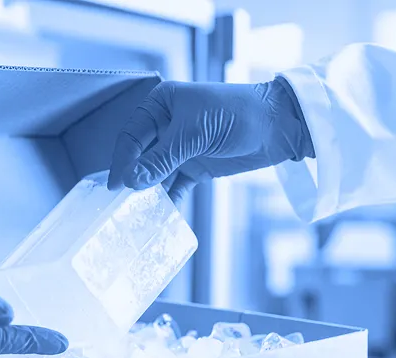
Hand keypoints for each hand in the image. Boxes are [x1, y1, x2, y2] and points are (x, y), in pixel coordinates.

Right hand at [108, 78, 313, 201]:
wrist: (279, 125)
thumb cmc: (238, 113)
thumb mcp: (195, 134)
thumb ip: (162, 158)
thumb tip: (131, 180)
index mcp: (161, 104)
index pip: (132, 135)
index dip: (122, 160)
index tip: (116, 185)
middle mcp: (167, 125)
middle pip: (140, 156)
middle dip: (133, 178)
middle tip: (122, 203)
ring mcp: (181, 148)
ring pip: (155, 173)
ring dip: (149, 192)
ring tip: (138, 213)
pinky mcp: (196, 167)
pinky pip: (175, 186)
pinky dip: (168, 200)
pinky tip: (161, 215)